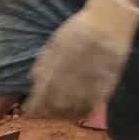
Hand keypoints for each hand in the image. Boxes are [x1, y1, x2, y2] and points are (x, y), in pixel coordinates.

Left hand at [23, 0, 138, 120]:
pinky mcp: (106, 88)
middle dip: (47, 112)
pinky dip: (81, 113)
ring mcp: (90, 85)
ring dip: (63, 115)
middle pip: (56, 105)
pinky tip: (76, 113)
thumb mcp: (55, 43)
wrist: (109, 24)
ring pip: (73, 110)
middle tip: (42, 113)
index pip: (42, 94)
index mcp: (57, 67)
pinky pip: (91, 107)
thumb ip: (43, 64)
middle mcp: (73, 79)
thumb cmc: (78, 29)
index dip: (35, 105)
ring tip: (57, 115)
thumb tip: (32, 82)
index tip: (30, 109)